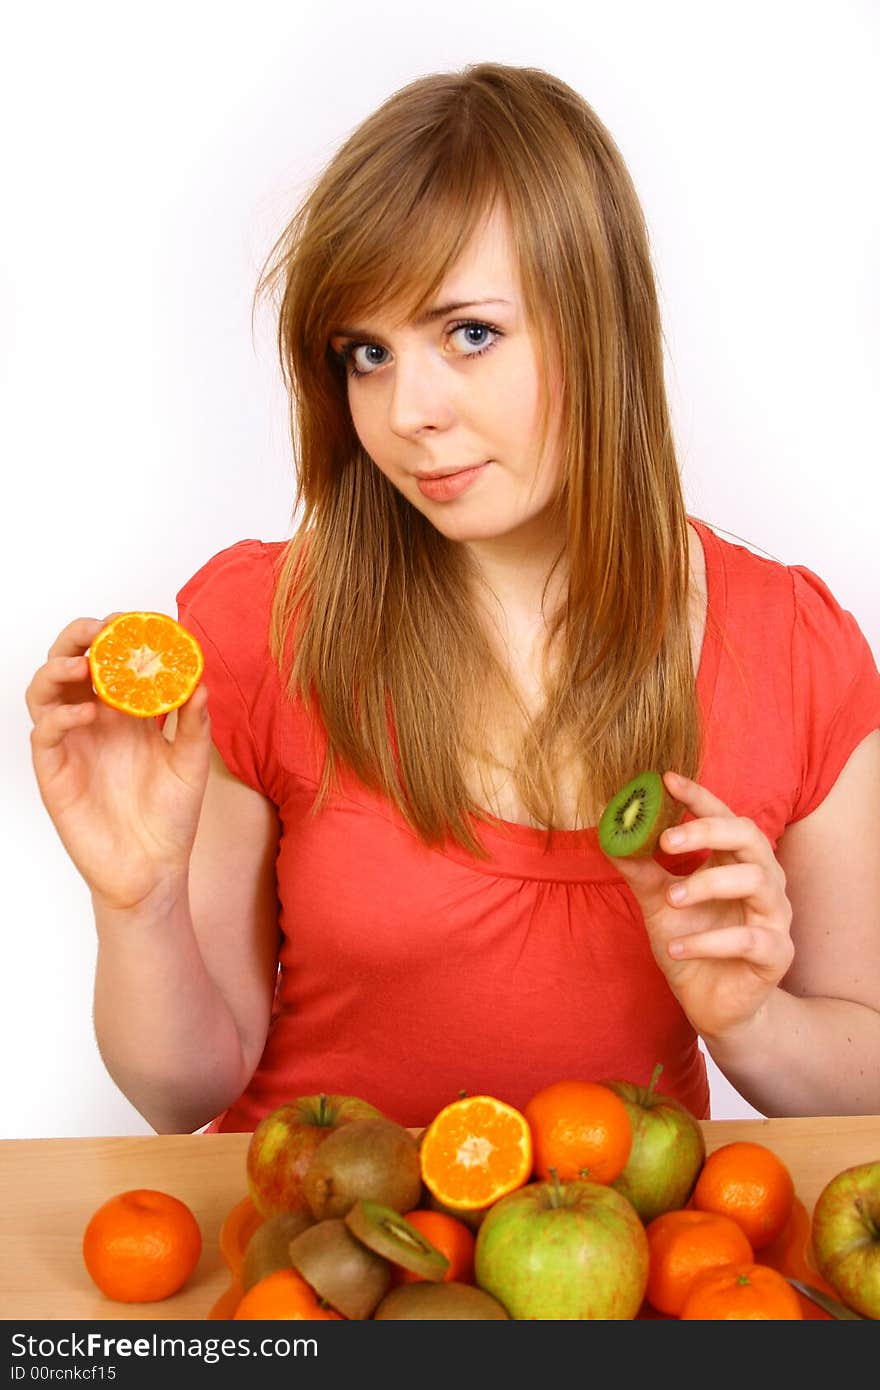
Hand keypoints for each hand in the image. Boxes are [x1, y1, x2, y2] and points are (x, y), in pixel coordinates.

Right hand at [26, 615, 212, 911]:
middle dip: (81, 636)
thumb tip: (201, 681)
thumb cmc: (171, 816)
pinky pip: (45, 732)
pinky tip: (87, 711)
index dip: (121, 635)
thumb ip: (194, 724)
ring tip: (84, 661)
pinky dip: (59, 714)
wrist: (154, 870)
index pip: (115, 659)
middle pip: (72, 662)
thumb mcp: (191, 764)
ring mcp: (72, 743)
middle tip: (102, 628)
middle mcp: (95, 720)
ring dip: (58, 666)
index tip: (142, 620)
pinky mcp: (55, 771)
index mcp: (128, 713)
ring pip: (45, 689)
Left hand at [604, 771, 794, 1040]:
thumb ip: (642, 872)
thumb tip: (610, 836)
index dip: (699, 796)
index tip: (666, 780)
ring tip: (671, 899)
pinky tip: (677, 948)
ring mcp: (774, 917)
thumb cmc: (691, 943)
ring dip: (708, 884)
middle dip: (707, 831)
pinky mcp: (776, 955)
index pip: (723, 817)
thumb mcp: (658, 904)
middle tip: (665, 839)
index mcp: (736, 862)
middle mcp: (764, 881)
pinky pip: (749, 940)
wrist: (713, 1005)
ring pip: (757, 881)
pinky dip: (709, 941)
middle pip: (750, 837)